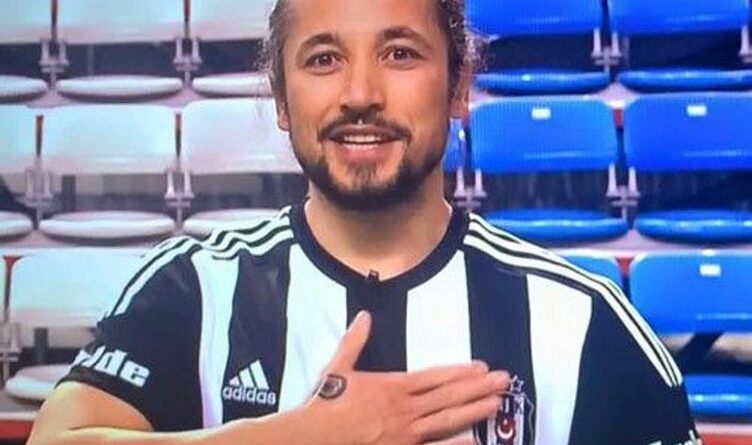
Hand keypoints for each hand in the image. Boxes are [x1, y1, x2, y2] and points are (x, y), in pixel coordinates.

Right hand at [303, 311, 508, 444]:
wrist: (313, 438)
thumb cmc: (325, 405)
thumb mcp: (338, 368)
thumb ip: (355, 341)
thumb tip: (364, 315)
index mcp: (393, 387)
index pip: (435, 377)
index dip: (460, 372)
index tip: (481, 367)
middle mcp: (406, 410)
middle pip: (449, 397)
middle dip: (479, 388)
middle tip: (504, 381)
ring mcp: (406, 435)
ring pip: (448, 421)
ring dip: (475, 412)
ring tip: (497, 404)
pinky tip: (474, 441)